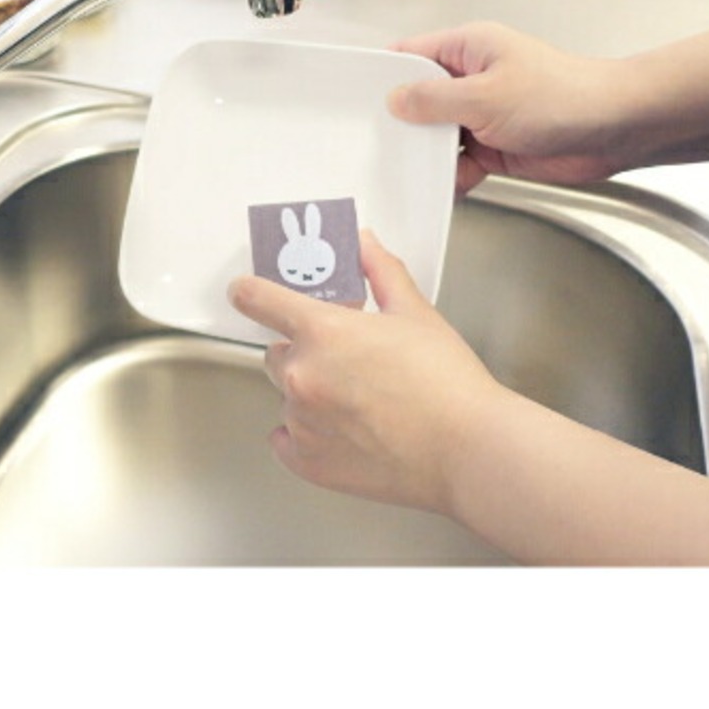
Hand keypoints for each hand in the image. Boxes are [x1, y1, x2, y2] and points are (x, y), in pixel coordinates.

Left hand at [227, 231, 506, 516]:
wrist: (467, 450)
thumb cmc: (447, 387)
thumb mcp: (415, 313)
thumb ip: (381, 272)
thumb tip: (365, 246)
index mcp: (323, 332)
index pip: (260, 300)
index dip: (249, 292)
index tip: (241, 292)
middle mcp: (303, 376)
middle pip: (277, 354)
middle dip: (304, 352)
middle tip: (346, 361)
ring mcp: (302, 422)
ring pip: (287, 399)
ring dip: (310, 396)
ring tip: (359, 402)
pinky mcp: (309, 462)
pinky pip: (287, 442)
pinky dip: (306, 436)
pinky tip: (342, 432)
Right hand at [389, 21, 629, 194]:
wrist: (614, 129)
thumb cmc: (562, 96)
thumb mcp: (485, 95)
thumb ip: (434, 100)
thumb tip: (396, 101)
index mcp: (467, 49)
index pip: (410, 55)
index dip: (383, 76)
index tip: (355, 98)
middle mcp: (472, 79)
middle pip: (418, 99)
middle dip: (401, 123)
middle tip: (375, 142)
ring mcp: (482, 114)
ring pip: (436, 135)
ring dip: (426, 155)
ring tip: (405, 170)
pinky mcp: (494, 146)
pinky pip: (458, 162)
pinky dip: (449, 176)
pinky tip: (440, 187)